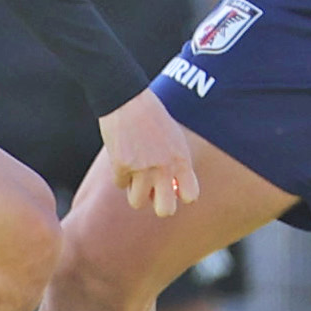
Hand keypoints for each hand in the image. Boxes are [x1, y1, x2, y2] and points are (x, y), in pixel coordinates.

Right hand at [99, 88, 201, 217]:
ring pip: (137, 202)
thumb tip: (173, 192)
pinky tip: (123, 156)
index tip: (173, 188)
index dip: (180, 196)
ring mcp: (142, 169)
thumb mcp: (174, 139)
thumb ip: (177, 165)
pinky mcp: (121, 166)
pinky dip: (120, 175)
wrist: (127, 99)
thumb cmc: (153, 118)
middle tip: (152, 193)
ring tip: (135, 173)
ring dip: (135, 191)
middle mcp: (164, 167)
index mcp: (181, 160)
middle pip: (165, 210)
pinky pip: (120, 185)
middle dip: (158, 205)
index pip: (190, 196)